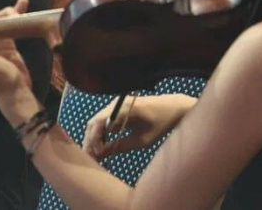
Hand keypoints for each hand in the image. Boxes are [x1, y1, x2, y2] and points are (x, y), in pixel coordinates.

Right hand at [82, 94, 197, 158]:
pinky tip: (102, 147)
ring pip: (97, 122)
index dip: (94, 139)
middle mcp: (116, 104)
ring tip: (94, 155)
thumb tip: (101, 155)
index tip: (97, 154)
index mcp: (123, 109)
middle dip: (90, 140)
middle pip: (94, 122)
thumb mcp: (142, 140)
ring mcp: (116, 105)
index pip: (99, 122)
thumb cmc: (160, 124)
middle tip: (90, 158)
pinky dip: (101, 134)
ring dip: (94, 138)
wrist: (171, 108)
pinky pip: (104, 122)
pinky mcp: (117, 109)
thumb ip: (120, 146)